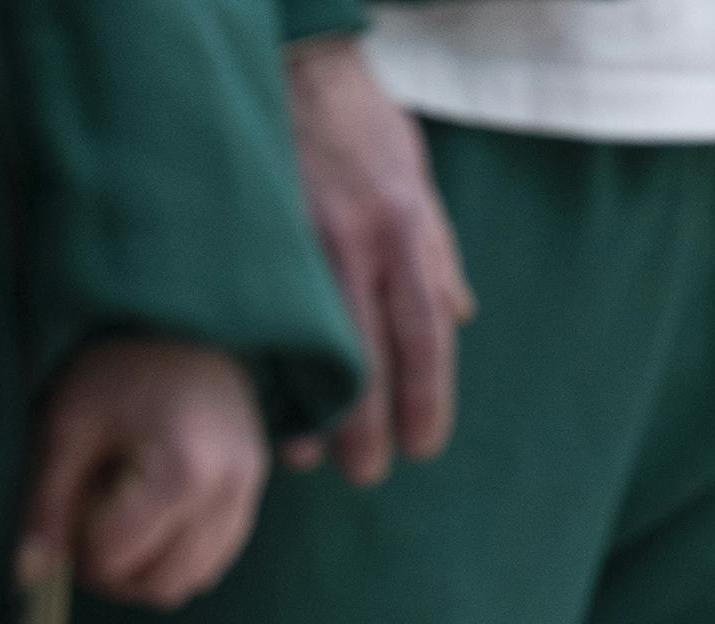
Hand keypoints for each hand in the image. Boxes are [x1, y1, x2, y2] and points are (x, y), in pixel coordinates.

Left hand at [16, 340, 270, 607]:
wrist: (184, 322)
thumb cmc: (118, 364)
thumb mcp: (66, 424)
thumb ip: (44, 502)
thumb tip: (24, 574)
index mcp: (180, 473)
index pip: (117, 559)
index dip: (76, 550)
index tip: (60, 514)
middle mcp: (227, 493)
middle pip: (161, 585)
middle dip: (112, 574)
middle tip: (81, 534)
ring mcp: (248, 496)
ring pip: (192, 580)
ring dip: (145, 571)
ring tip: (115, 525)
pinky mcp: (254, 494)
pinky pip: (215, 559)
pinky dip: (176, 556)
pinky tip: (149, 520)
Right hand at [285, 36, 472, 485]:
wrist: (296, 59)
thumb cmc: (361, 123)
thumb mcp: (418, 180)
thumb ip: (436, 253)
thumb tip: (460, 316)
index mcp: (407, 235)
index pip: (426, 339)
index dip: (426, 402)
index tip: (423, 447)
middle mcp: (359, 243)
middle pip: (372, 357)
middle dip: (371, 425)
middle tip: (368, 473)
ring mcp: (300, 237)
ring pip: (313, 345)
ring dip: (312, 408)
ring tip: (309, 457)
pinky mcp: (254, 233)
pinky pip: (263, 315)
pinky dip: (265, 365)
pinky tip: (260, 400)